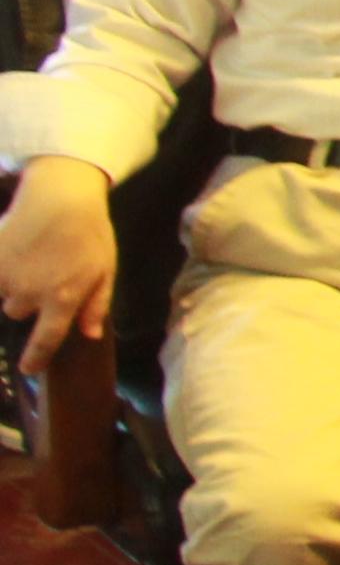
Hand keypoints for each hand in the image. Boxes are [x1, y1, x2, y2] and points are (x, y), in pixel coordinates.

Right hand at [0, 162, 121, 373]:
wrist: (60, 196)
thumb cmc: (90, 233)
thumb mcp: (105, 270)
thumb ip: (96, 305)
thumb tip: (90, 335)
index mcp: (63, 298)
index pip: (47, 339)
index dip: (37, 358)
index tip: (29, 368)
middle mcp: (30, 293)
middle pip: (21, 313)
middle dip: (30, 301)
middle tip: (44, 274)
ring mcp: (7, 277)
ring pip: (5, 296)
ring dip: (14, 286)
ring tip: (31, 259)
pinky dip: (2, 272)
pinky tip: (14, 256)